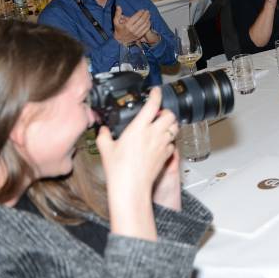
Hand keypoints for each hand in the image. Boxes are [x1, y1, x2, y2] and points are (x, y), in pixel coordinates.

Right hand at [97, 87, 178, 233]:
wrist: (131, 186)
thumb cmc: (119, 170)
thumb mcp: (106, 149)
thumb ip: (104, 136)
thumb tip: (103, 130)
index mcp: (138, 128)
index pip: (153, 104)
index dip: (156, 94)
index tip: (155, 90)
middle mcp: (153, 133)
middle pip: (170, 114)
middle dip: (166, 111)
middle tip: (158, 113)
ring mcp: (162, 144)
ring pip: (175, 127)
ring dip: (170, 124)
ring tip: (162, 126)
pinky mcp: (166, 154)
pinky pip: (173, 143)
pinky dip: (170, 140)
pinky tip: (161, 143)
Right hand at [113, 6, 150, 44]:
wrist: (120, 40)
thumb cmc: (118, 29)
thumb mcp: (116, 21)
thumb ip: (117, 14)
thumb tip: (118, 6)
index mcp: (127, 25)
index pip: (136, 18)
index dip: (140, 13)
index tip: (142, 10)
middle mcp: (132, 29)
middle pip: (142, 21)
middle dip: (145, 15)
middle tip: (147, 11)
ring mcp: (136, 33)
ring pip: (145, 25)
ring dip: (147, 19)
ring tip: (148, 15)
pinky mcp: (139, 36)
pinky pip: (146, 29)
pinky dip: (148, 24)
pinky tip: (148, 21)